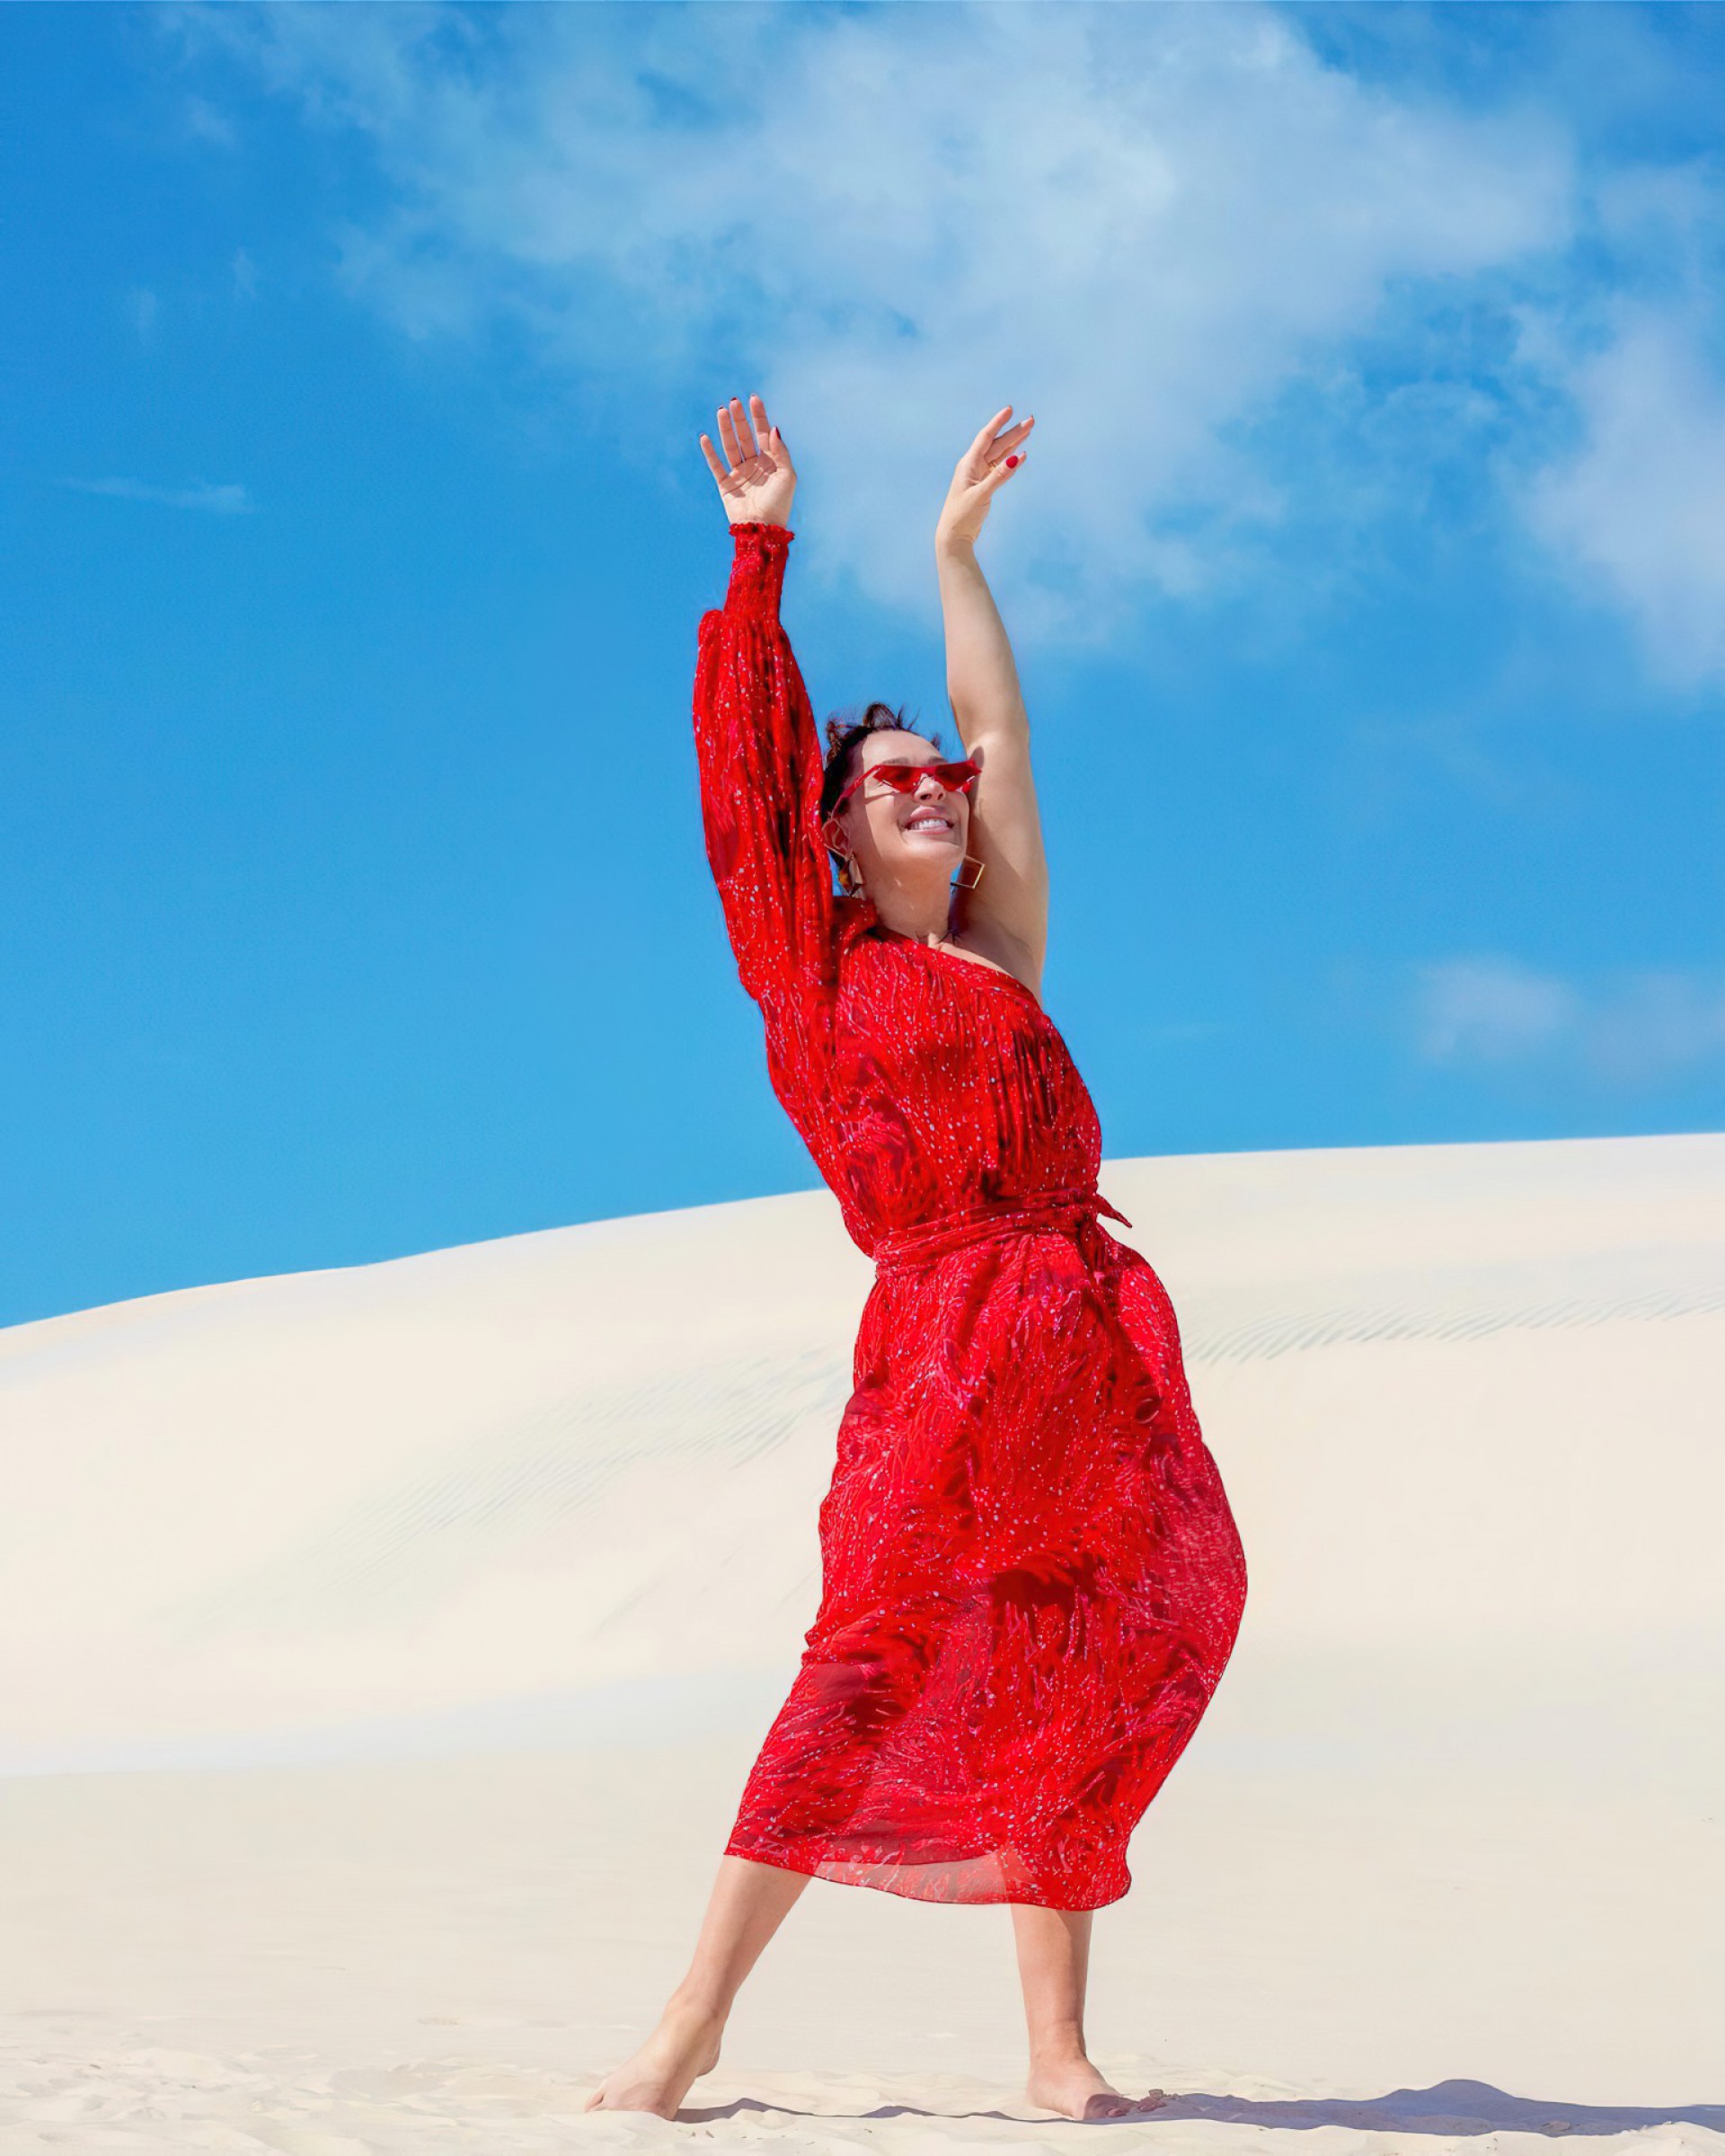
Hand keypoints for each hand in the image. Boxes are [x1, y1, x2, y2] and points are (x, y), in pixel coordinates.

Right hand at [699, 394, 796, 527]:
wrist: (763, 529)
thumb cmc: (779, 504)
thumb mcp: (787, 476)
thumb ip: (781, 452)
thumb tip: (773, 428)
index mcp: (770, 461)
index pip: (763, 433)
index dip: (758, 416)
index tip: (753, 399)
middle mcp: (754, 465)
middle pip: (744, 436)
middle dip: (739, 419)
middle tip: (734, 402)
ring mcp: (739, 474)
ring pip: (730, 447)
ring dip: (725, 429)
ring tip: (721, 411)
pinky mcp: (726, 485)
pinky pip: (716, 466)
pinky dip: (710, 452)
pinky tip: (705, 438)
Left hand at [935, 406, 1031, 551]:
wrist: (954, 536)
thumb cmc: (962, 516)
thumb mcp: (981, 495)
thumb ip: (999, 477)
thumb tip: (1016, 459)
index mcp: (968, 464)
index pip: (986, 437)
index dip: (998, 423)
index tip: (1010, 409)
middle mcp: (973, 466)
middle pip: (997, 444)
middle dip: (1013, 432)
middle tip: (1031, 421)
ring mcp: (979, 475)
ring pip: (999, 454)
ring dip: (1014, 443)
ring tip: (1028, 430)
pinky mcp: (984, 486)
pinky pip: (999, 468)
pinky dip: (1010, 461)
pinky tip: (1021, 454)